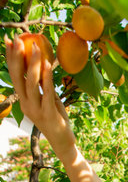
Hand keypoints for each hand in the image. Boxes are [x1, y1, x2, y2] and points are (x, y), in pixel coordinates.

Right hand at [5, 35, 75, 158]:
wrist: (63, 142)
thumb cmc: (56, 119)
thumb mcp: (48, 100)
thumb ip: (43, 87)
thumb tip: (43, 67)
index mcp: (24, 101)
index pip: (15, 76)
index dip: (11, 58)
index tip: (9, 41)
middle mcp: (26, 105)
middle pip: (18, 78)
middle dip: (17, 57)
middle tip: (18, 39)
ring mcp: (36, 110)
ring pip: (31, 84)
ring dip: (33, 64)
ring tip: (36, 48)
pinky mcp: (49, 114)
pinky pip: (47, 93)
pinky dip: (47, 78)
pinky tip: (48, 65)